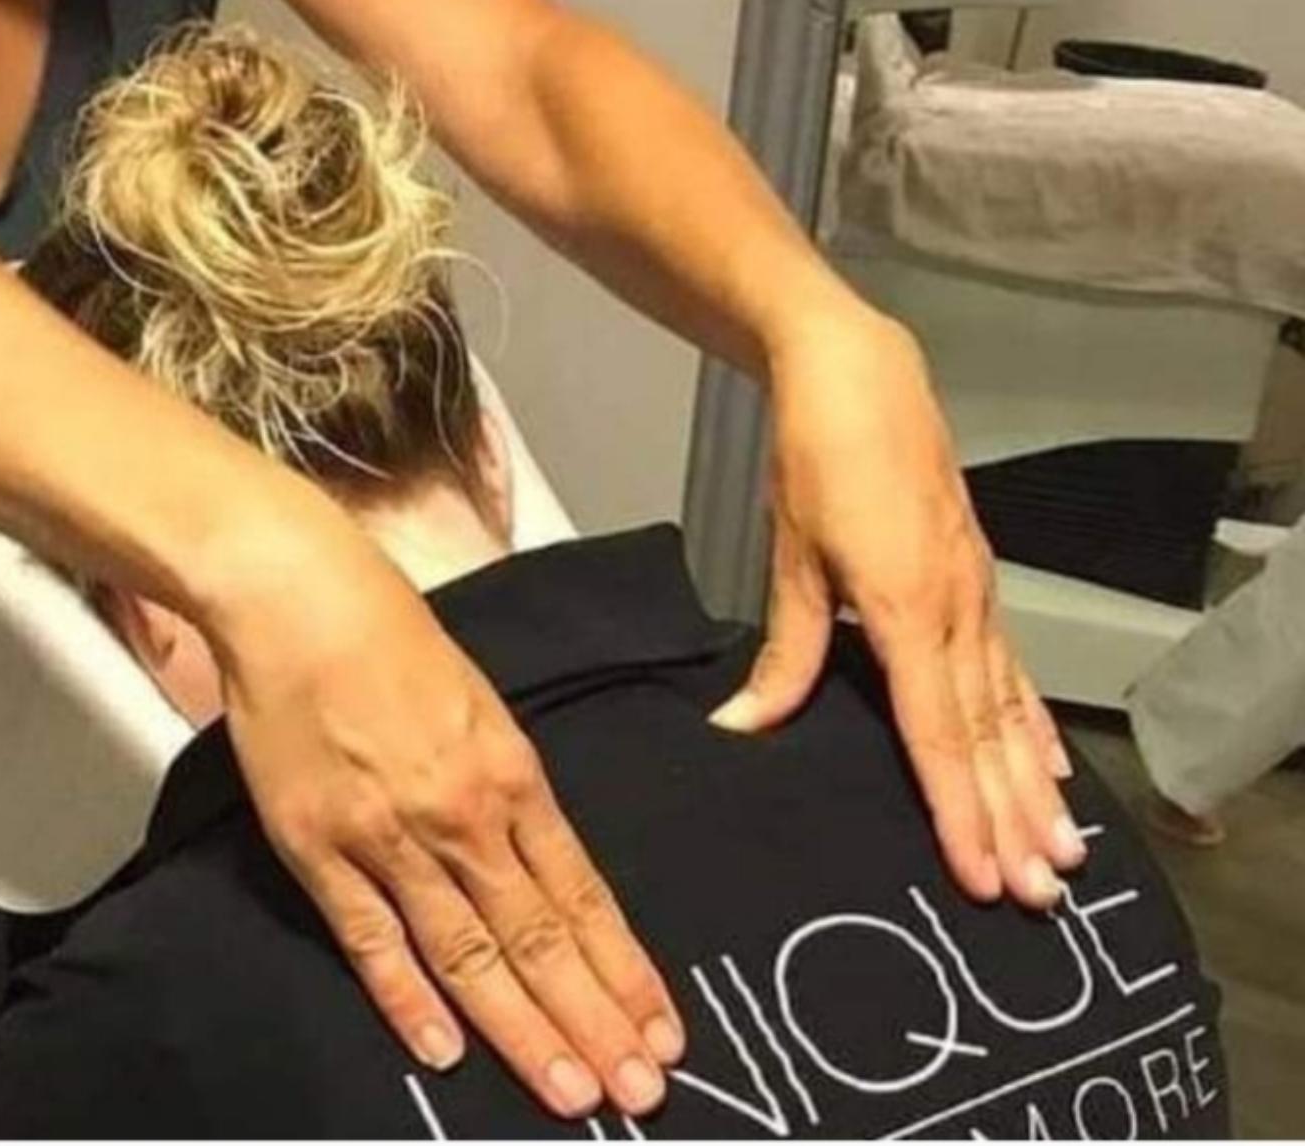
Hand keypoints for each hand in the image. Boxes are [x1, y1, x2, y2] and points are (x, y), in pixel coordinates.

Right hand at [205, 536, 682, 1117]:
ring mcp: (389, 838)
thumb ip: (510, 793)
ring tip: (571, 1093)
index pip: (584, 897)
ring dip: (523, 1030)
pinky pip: (372, 938)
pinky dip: (407, 999)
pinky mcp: (319, 848)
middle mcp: (463, 817)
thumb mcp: (481, 707)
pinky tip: (444, 1050)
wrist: (299, 600)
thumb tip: (543, 869)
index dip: (625, 972)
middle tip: (640, 1093)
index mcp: (514, 776)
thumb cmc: (390, 639)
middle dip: (595, 1023)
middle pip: (541, 940)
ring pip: (469, 954)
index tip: (662, 1031)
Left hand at [710, 310, 1088, 908]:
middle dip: (1012, 822)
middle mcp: (958, 612)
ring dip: (1032, 789)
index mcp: (907, 611)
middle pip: (985, 737)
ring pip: (1008, 712)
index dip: (957, 810)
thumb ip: (786, 652)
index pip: (934, 733)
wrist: (860, 377)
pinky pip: (1011, 672)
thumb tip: (742, 726)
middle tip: (1042, 898)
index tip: (979, 875)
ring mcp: (976, 597)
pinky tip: (1047, 768)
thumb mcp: (792, 558)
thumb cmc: (817, 462)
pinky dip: (1030, 726)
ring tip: (1061, 855)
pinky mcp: (978, 583)